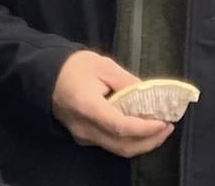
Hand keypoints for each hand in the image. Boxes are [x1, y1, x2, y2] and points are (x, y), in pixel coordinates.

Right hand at [51, 50, 171, 157]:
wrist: (45, 76)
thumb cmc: (74, 67)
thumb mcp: (103, 65)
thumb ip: (126, 81)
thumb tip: (149, 94)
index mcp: (88, 108)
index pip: (120, 127)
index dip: (144, 128)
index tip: (163, 122)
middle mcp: (85, 129)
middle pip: (122, 145)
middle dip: (150, 141)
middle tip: (168, 127)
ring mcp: (83, 136)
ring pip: (118, 149)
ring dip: (142, 143)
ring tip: (160, 130)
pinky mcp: (84, 137)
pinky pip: (111, 144)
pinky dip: (130, 140)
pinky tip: (142, 129)